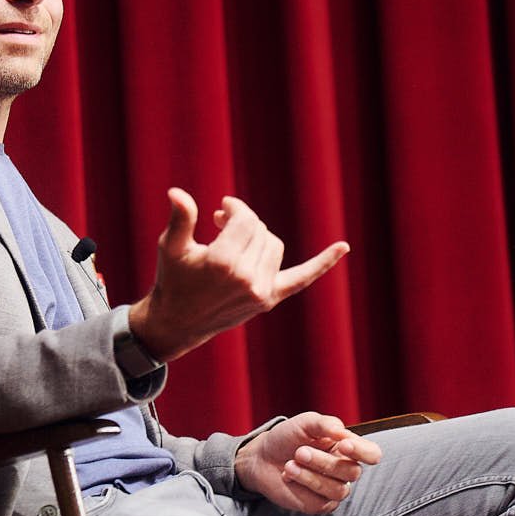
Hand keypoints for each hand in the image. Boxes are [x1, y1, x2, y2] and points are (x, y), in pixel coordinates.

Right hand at [128, 188, 348, 361]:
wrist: (177, 323)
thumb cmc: (172, 280)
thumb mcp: (171, 247)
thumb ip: (181, 219)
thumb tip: (177, 192)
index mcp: (223, 262)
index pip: (246, 220)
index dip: (234, 209)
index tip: (221, 209)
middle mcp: (246, 279)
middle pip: (260, 230)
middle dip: (242, 222)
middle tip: (220, 222)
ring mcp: (260, 292)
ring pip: (274, 246)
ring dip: (258, 238)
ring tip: (235, 241)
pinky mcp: (269, 301)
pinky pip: (302, 278)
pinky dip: (322, 263)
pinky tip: (343, 247)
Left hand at [234, 412, 381, 513]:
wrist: (262, 456)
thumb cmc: (288, 437)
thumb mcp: (305, 422)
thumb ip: (325, 424)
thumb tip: (343, 432)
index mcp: (347, 447)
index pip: (372, 454)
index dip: (363, 452)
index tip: (343, 445)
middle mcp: (345, 469)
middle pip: (352, 472)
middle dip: (323, 462)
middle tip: (299, 452)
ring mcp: (333, 489)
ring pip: (337, 490)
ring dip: (311, 476)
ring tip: (289, 464)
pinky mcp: (319, 505)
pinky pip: (320, 503)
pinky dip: (301, 487)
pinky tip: (288, 476)